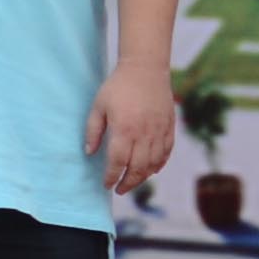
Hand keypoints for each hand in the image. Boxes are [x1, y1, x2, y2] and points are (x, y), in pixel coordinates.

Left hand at [85, 59, 176, 197]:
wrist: (146, 68)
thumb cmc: (118, 86)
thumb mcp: (99, 106)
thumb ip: (93, 131)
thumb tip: (89, 153)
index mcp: (124, 129)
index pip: (118, 162)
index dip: (111, 177)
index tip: (106, 185)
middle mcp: (144, 134)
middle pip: (138, 168)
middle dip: (128, 183)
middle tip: (119, 189)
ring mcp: (159, 131)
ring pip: (153, 164)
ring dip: (143, 177)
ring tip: (133, 181)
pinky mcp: (169, 126)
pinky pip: (167, 152)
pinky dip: (159, 164)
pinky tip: (152, 170)